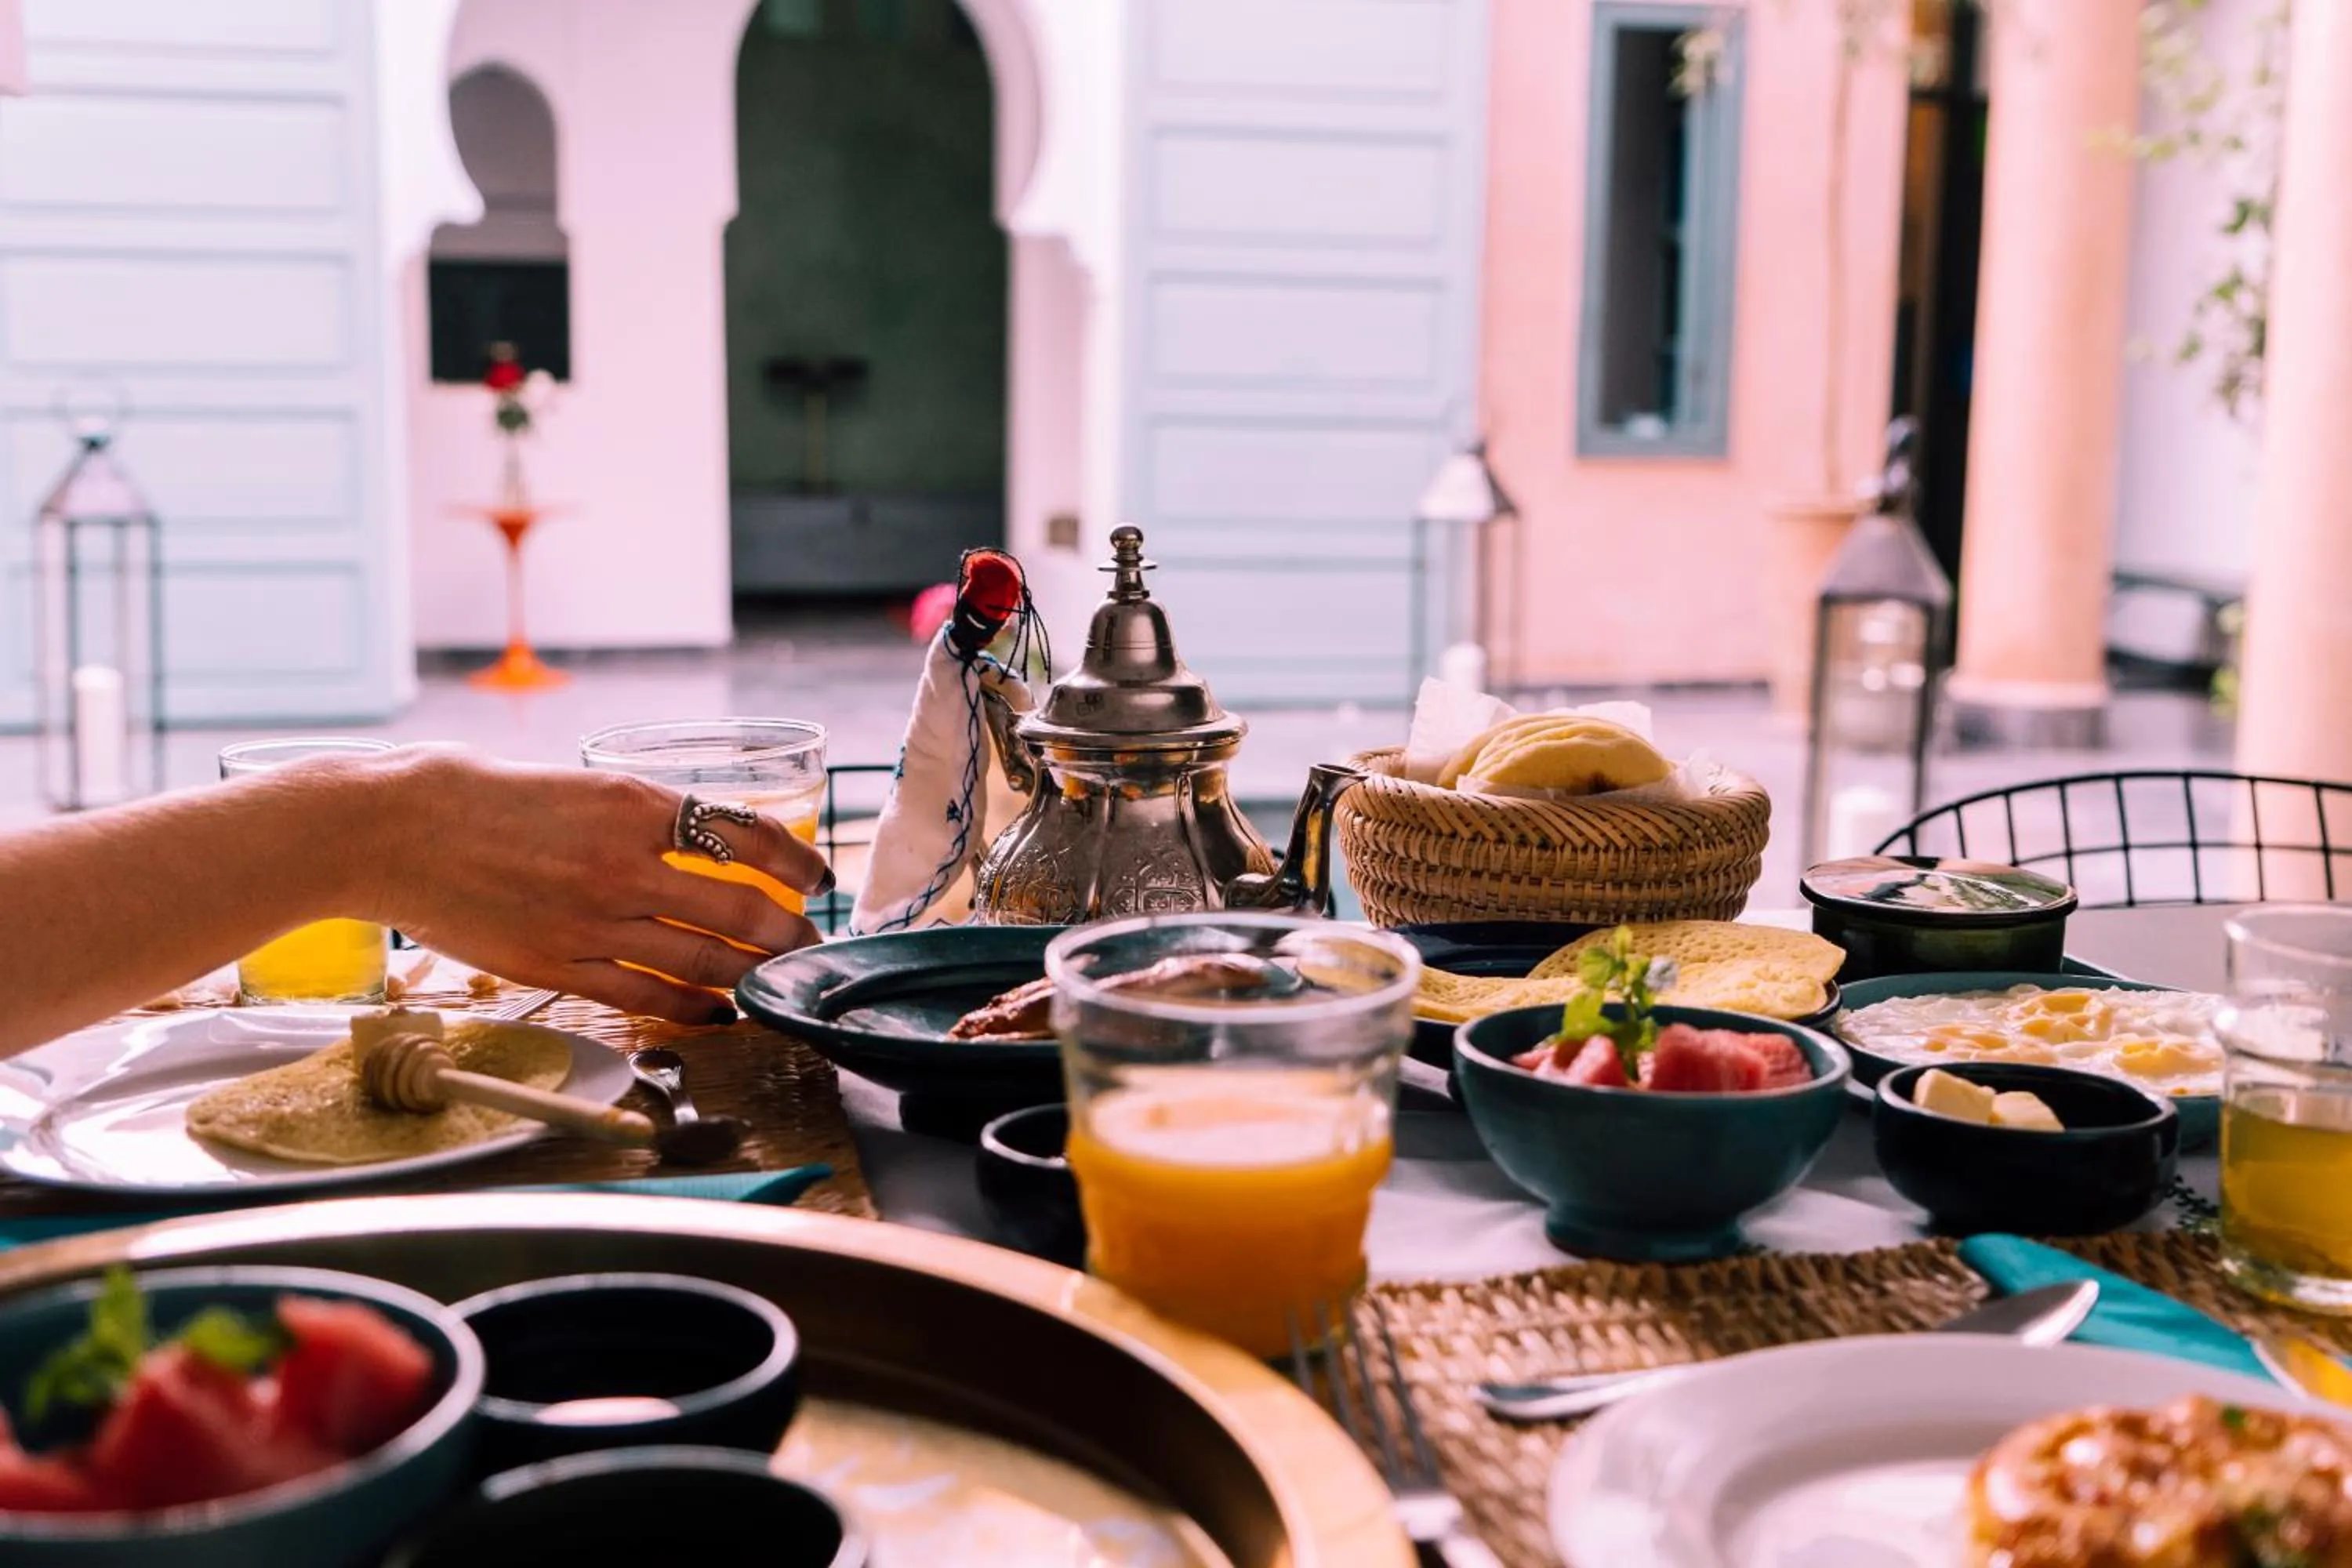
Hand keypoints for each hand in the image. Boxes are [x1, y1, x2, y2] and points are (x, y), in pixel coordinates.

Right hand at [352, 750, 829, 1022]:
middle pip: (740, 910)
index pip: (746, 835)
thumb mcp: (578, 783)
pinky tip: (718, 1013)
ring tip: (776, 980)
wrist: (393, 829)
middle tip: (807, 943)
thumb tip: (695, 840)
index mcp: (633, 804)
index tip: (815, 875)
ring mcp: (592, 921)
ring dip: (751, 974)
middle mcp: (624, 864)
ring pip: (703, 962)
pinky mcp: (557, 964)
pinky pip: (646, 998)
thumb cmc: (479, 796)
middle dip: (786, 933)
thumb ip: (638, 815)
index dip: (795, 861)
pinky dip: (693, 1009)